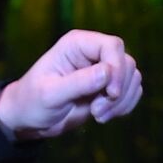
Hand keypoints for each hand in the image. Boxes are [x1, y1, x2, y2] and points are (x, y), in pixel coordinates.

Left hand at [0, 30, 141, 141]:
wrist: (30, 119)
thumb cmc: (32, 101)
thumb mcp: (50, 94)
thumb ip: (77, 82)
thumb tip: (107, 72)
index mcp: (76, 44)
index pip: (112, 46)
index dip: (117, 68)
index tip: (110, 93)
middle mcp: (92, 53)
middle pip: (126, 62)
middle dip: (118, 90)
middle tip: (96, 111)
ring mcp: (102, 70)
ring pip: (132, 78)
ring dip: (121, 101)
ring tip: (97, 115)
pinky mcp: (108, 87)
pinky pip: (132, 92)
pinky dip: (124, 107)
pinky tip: (103, 117)